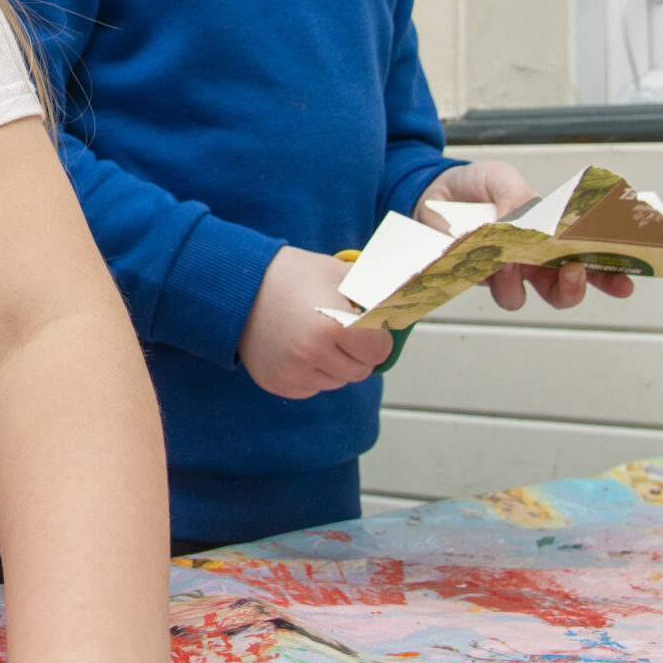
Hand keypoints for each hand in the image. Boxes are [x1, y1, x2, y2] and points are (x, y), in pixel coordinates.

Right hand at [237, 246, 394, 399]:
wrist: (238, 286)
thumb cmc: (295, 275)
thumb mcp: (342, 274)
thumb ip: (383, 289)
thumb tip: (424, 294)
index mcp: (332, 325)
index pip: (379, 351)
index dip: (376, 335)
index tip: (363, 322)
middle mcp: (311, 355)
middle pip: (360, 371)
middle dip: (357, 351)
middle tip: (338, 327)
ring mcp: (292, 373)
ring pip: (337, 382)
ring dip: (335, 364)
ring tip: (314, 334)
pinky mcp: (277, 384)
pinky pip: (313, 388)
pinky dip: (313, 372)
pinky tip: (297, 347)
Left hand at [419, 162, 635, 311]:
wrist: (432, 190)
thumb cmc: (477, 186)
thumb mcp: (502, 177)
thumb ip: (518, 195)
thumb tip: (522, 220)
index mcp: (550, 239)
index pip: (588, 263)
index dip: (610, 277)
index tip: (625, 282)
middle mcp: (529, 263)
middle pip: (560, 293)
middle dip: (572, 289)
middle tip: (572, 272)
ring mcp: (499, 272)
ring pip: (516, 298)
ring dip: (515, 282)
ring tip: (505, 259)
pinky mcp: (468, 276)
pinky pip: (477, 286)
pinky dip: (477, 271)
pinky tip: (472, 251)